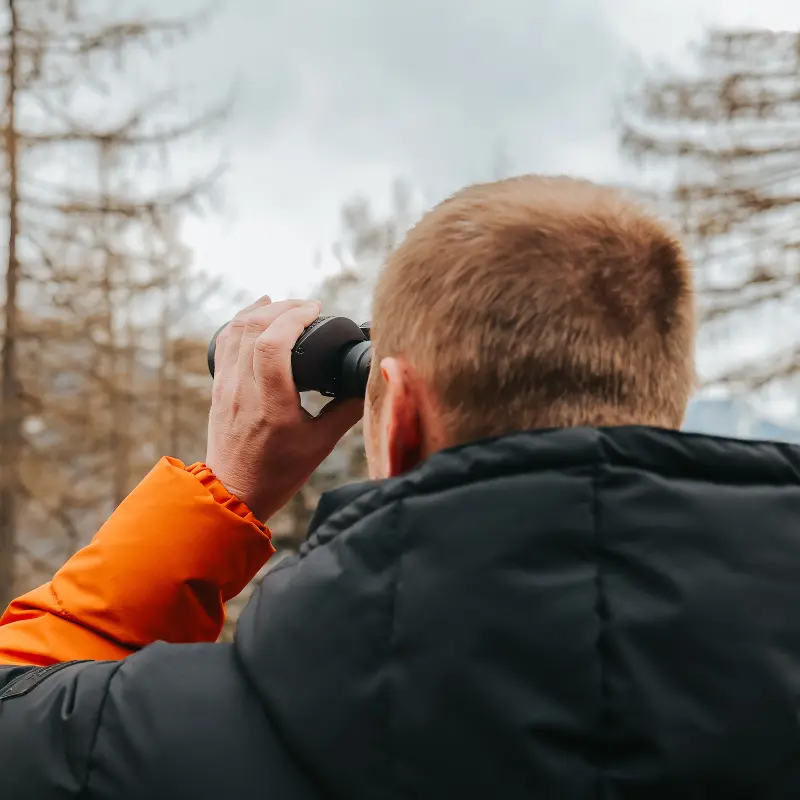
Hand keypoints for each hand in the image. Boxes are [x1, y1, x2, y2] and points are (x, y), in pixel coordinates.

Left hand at [205, 296, 363, 521]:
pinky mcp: (218, 387)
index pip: (273, 345)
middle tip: (308, 306)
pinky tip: (257, 313)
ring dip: (261, 310)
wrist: (235, 494)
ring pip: (235, 330)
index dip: (294, 317)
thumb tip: (369, 383)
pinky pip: (225, 342)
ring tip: (287, 305)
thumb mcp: (321, 445)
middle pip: (253, 328)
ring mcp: (226, 387)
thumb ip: (346, 411)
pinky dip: (241, 321)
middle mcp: (243, 390)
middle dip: (282, 307)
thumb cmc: (279, 473)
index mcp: (271, 406)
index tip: (316, 309)